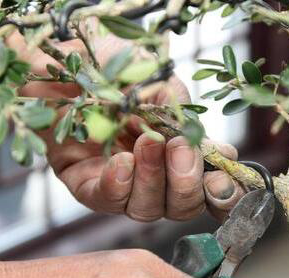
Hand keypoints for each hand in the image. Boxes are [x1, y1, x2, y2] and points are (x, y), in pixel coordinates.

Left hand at [8, 32, 243, 220]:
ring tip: (146, 143)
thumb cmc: (116, 65)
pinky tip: (120, 160)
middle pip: (182, 207)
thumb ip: (183, 116)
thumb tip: (206, 149)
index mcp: (182, 153)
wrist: (64, 56)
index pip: (212, 190)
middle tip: (180, 151)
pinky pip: (108, 201)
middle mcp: (156, 175)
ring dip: (153, 179)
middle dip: (186, 185)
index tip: (221, 179)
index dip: (224, 195)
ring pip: (148, 209)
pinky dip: (119, 184)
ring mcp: (122, 184)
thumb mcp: (160, 82)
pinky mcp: (87, 185)